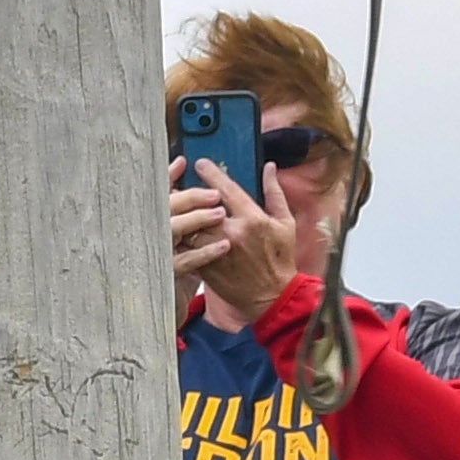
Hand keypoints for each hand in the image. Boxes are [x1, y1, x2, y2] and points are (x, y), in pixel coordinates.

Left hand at [176, 158, 303, 320]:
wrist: (271, 297)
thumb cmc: (280, 259)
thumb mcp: (285, 223)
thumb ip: (274, 193)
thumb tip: (269, 167)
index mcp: (252, 219)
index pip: (225, 188)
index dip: (210, 172)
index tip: (200, 163)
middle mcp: (231, 232)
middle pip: (200, 205)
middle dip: (188, 191)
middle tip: (181, 182)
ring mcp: (215, 250)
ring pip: (188, 225)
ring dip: (180, 213)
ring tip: (173, 203)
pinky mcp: (204, 265)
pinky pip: (185, 246)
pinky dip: (179, 235)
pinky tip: (174, 227)